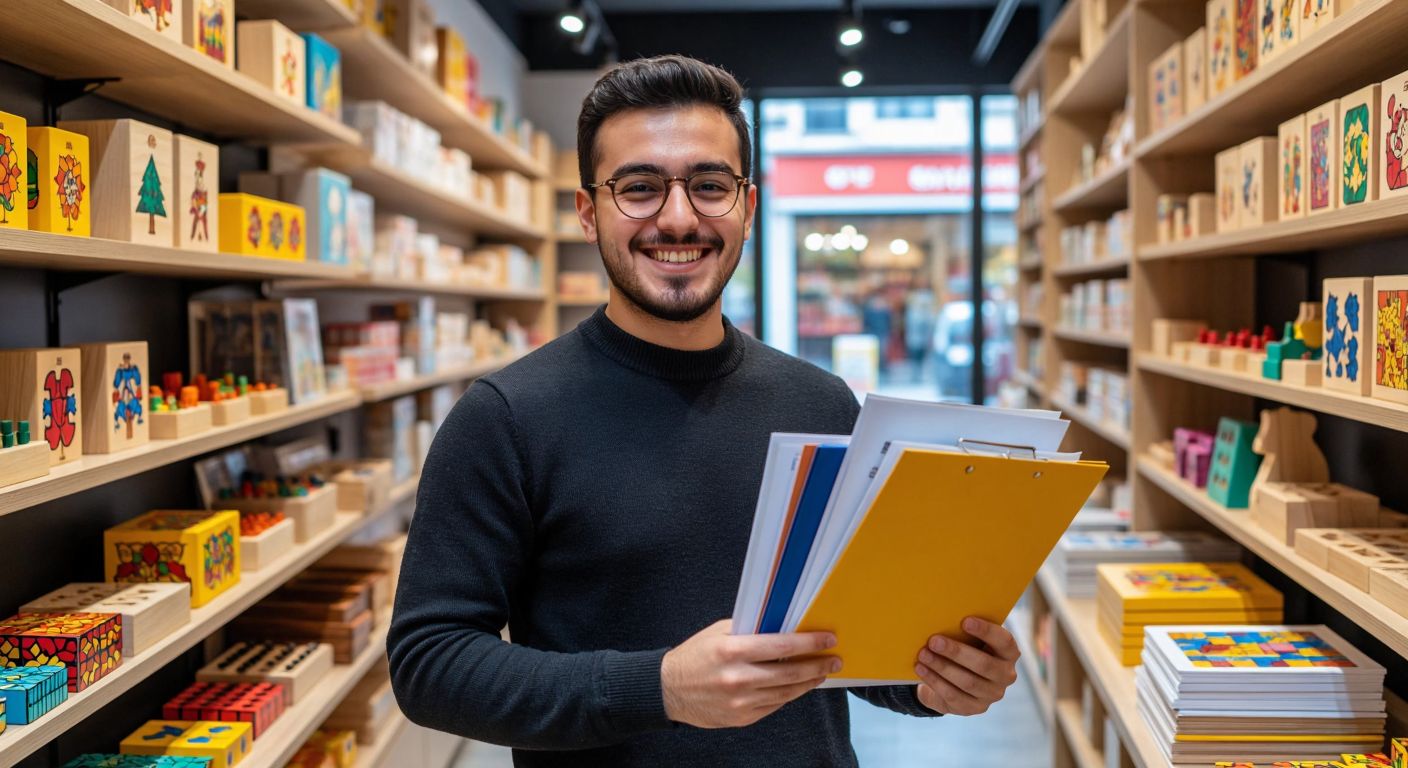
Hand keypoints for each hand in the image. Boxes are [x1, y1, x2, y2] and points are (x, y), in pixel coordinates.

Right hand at [661, 619, 840, 728]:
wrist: (669, 690)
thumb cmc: (695, 655)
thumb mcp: (718, 632)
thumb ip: (750, 629)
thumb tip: (784, 625)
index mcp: (731, 650)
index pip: (781, 646)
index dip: (809, 643)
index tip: (828, 639)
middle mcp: (738, 678)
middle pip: (790, 673)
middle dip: (817, 665)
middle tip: (834, 659)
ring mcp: (740, 702)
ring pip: (786, 692)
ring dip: (809, 682)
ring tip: (822, 673)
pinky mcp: (741, 717)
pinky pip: (774, 705)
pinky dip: (789, 694)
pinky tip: (798, 686)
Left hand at [914, 616, 1019, 715]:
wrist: (954, 679)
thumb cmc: (964, 649)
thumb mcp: (969, 639)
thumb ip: (964, 631)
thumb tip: (943, 617)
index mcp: (1008, 653)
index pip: (1004, 642)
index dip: (986, 631)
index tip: (965, 621)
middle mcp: (1006, 675)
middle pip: (984, 665)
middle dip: (957, 652)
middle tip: (933, 641)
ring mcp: (991, 694)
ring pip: (967, 682)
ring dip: (942, 666)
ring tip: (923, 654)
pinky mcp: (974, 708)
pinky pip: (953, 695)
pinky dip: (935, 680)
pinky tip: (921, 669)